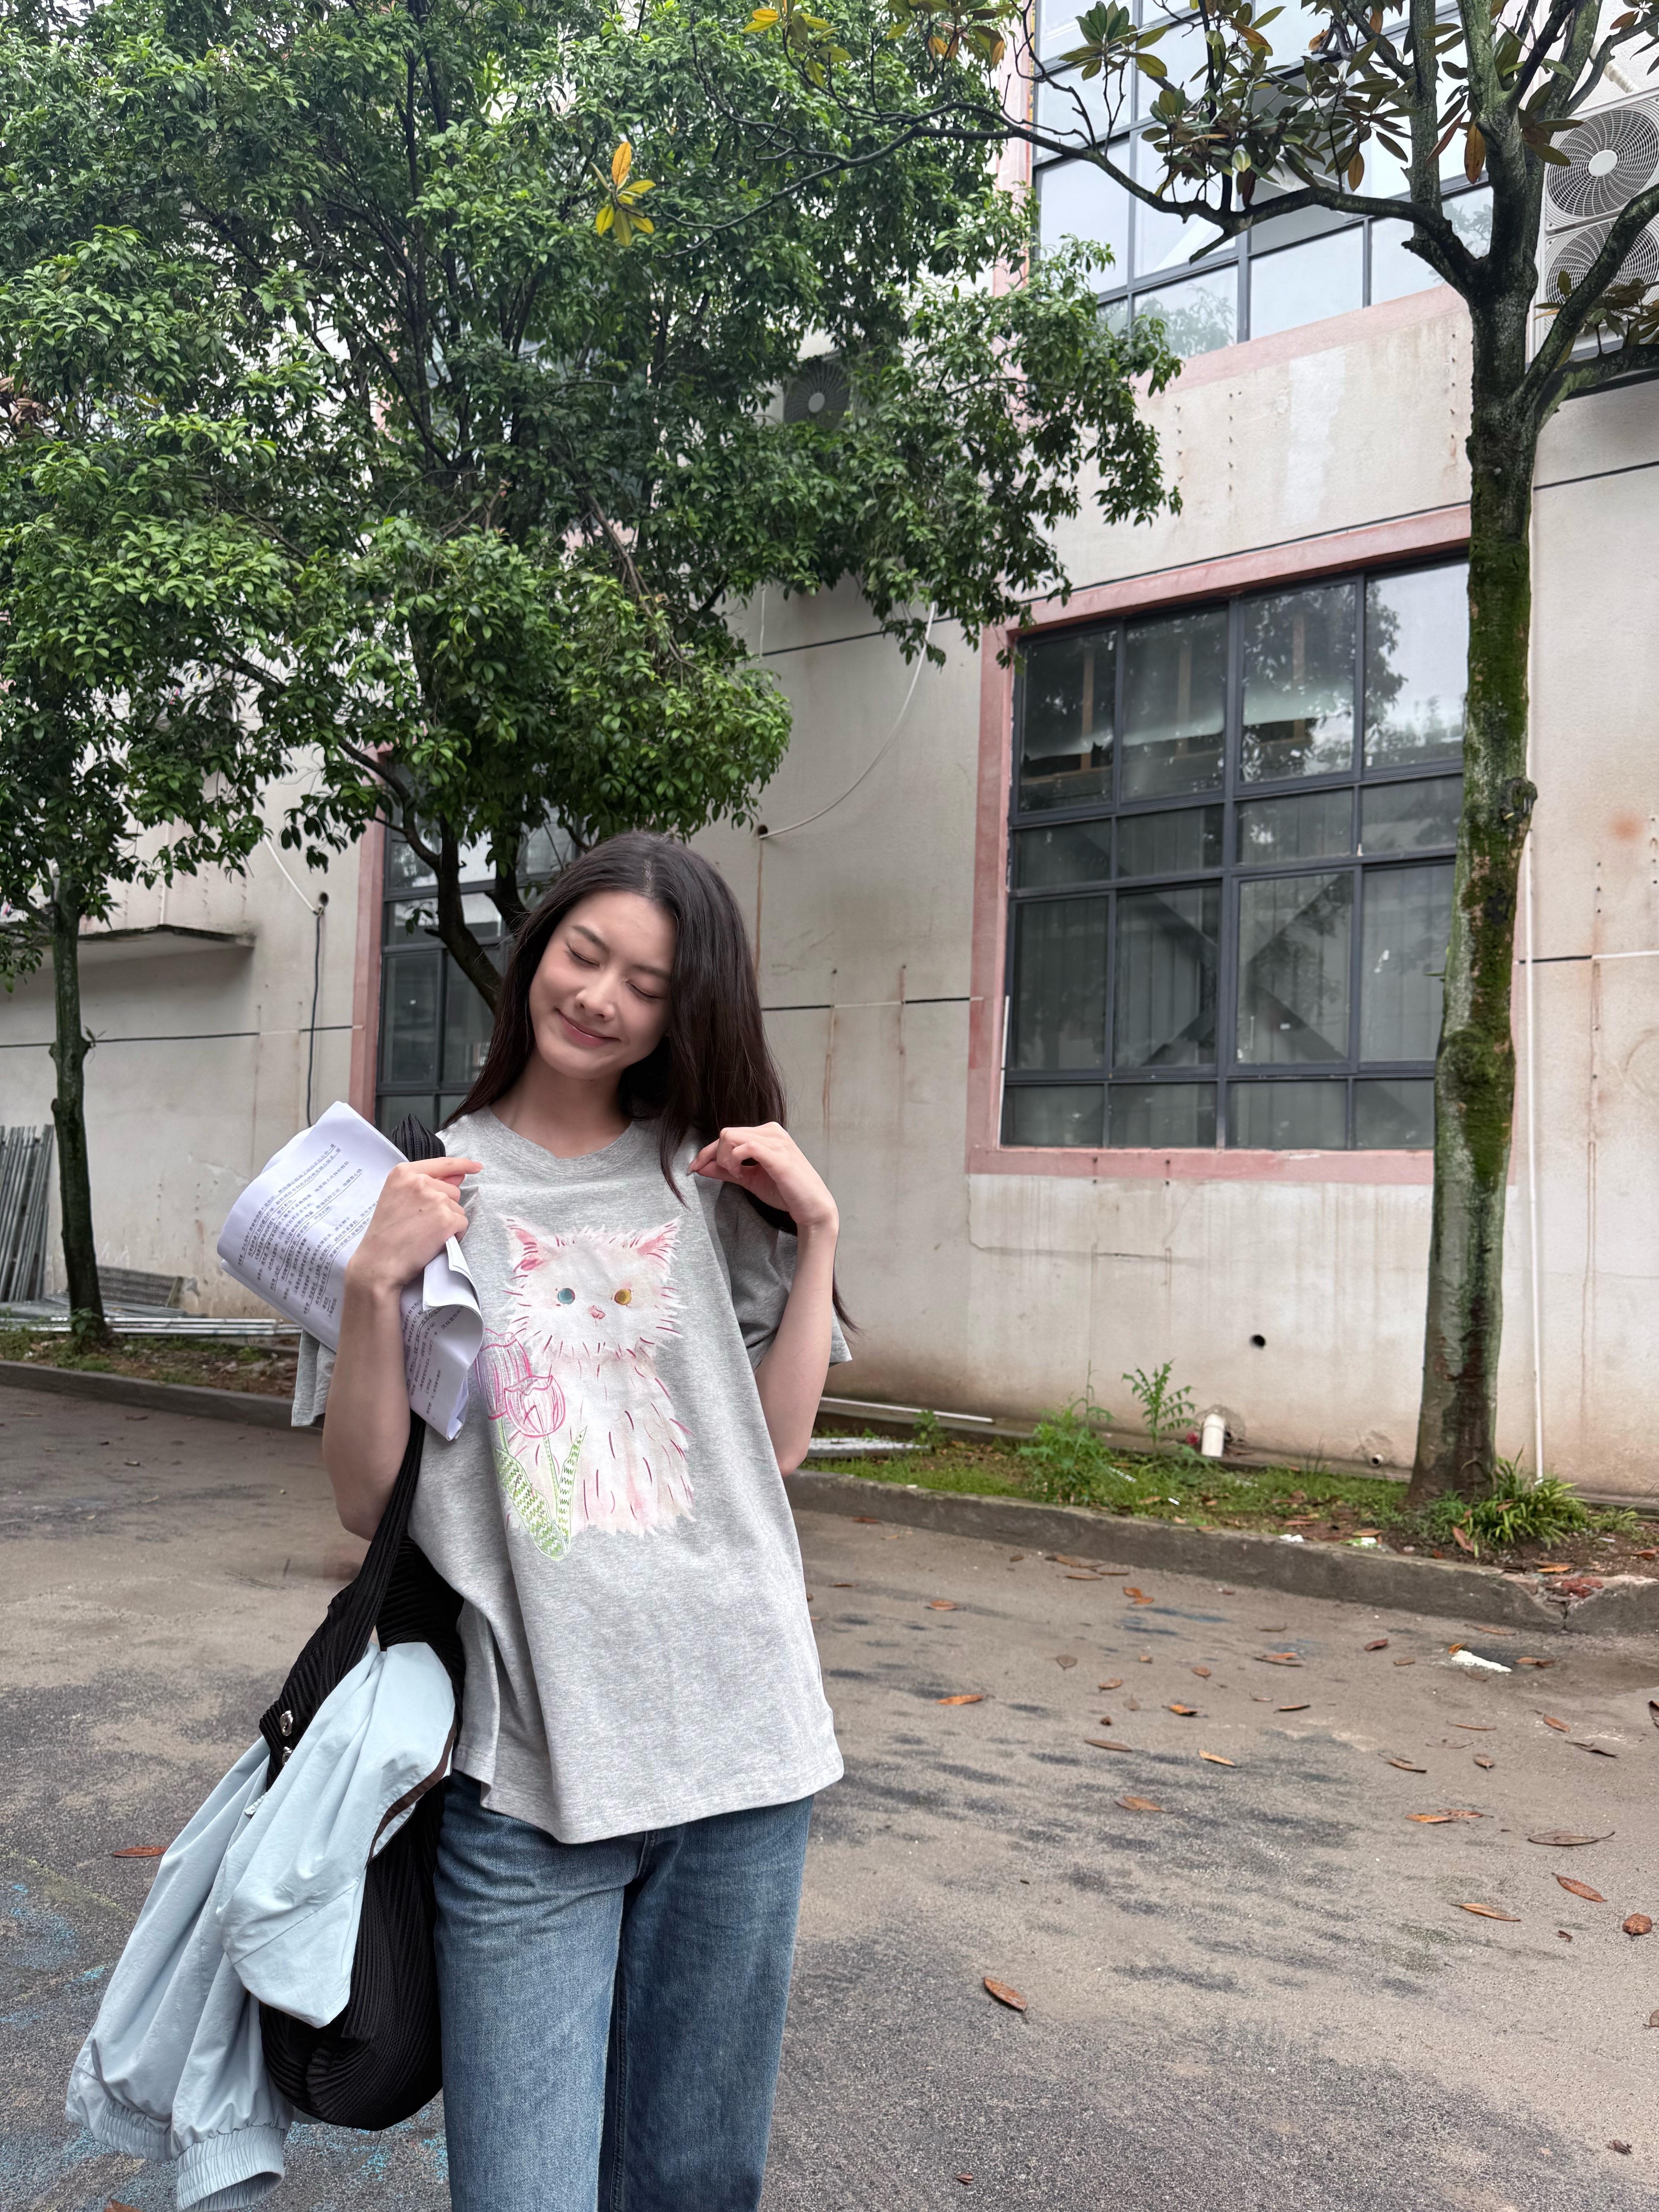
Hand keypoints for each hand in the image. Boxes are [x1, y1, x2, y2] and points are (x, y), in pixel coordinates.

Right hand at [346, 1156, 480, 1297]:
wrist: (379, 1262)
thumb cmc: (386, 1234)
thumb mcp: (398, 1199)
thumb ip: (428, 1184)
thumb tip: (459, 1175)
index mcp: (403, 1172)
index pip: (442, 1164)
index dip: (462, 1165)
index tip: (476, 1166)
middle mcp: (420, 1181)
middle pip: (452, 1190)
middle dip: (444, 1207)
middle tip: (421, 1224)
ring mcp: (434, 1199)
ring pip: (458, 1208)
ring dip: (448, 1221)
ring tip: (425, 1234)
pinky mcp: (446, 1218)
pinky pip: (462, 1223)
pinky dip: (454, 1235)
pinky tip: (435, 1242)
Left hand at [690, 1123, 837, 1235]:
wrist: (811, 1206)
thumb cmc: (785, 1191)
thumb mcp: (749, 1179)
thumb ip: (726, 1171)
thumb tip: (700, 1167)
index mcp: (766, 1133)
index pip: (728, 1134)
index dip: (706, 1151)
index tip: (694, 1167)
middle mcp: (772, 1132)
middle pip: (726, 1133)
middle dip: (714, 1155)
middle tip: (725, 1174)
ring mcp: (776, 1141)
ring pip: (731, 1137)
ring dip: (725, 1159)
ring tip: (738, 1174)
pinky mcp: (779, 1155)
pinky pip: (746, 1147)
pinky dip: (735, 1160)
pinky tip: (742, 1174)